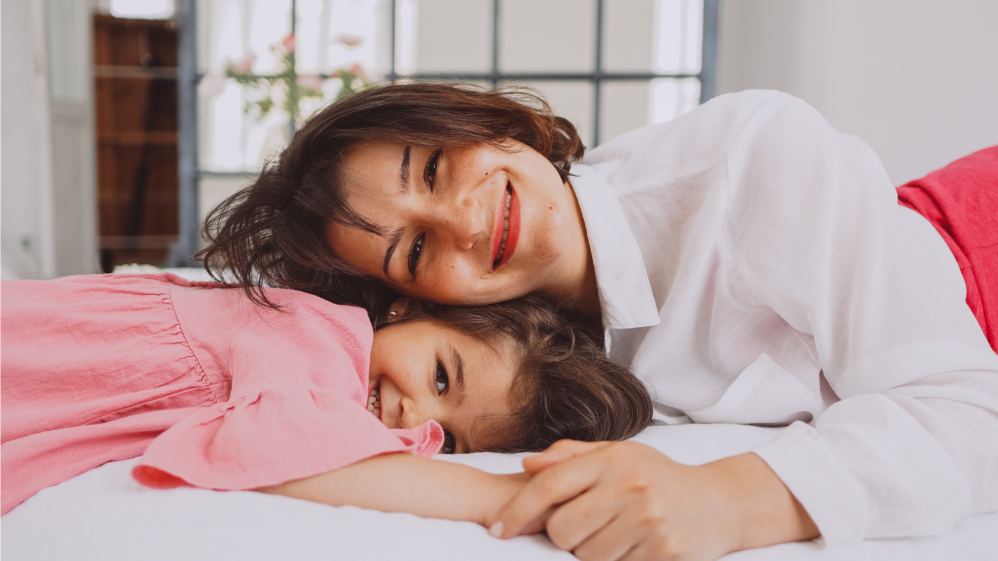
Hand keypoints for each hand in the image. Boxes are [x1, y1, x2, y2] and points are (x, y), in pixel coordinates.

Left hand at [490, 440, 817, 560]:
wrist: (718, 502)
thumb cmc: (659, 476)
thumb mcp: (618, 454)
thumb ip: (571, 457)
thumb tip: (527, 465)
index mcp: (613, 459)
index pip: (549, 486)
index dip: (517, 512)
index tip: (498, 530)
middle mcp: (630, 486)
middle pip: (561, 529)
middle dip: (564, 536)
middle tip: (585, 528)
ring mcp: (648, 520)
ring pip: (586, 555)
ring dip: (591, 552)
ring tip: (615, 534)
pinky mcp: (663, 551)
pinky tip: (633, 546)